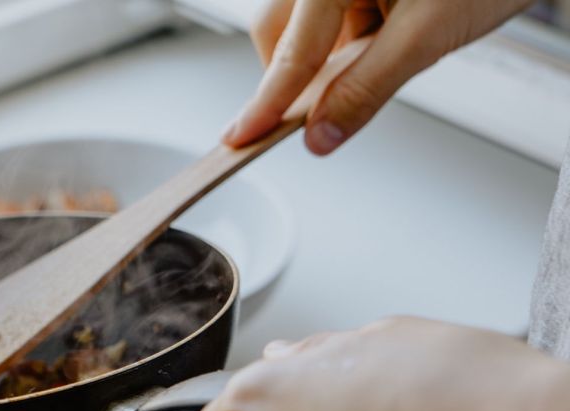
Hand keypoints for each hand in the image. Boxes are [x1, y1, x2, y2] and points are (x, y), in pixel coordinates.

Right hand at [224, 0, 533, 153]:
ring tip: (390, 46)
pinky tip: (391, 31)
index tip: (240, 137)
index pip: (291, 51)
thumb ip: (366, 89)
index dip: (266, 103)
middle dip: (298, 73)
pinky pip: (332, 15)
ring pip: (305, 25)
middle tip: (322, 106)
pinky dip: (352, 37)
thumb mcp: (428, 36)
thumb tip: (320, 135)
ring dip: (331, 54)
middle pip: (279, 30)